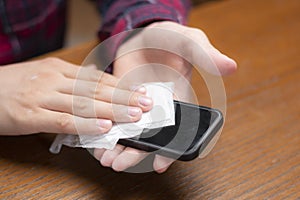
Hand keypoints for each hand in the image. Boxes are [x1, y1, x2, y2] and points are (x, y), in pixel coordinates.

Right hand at [0, 58, 152, 134]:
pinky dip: (86, 123)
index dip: (121, 86)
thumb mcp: (44, 77)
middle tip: (146, 103)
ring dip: (112, 109)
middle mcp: (54, 80)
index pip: (97, 79)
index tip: (140, 92)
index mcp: (59, 70)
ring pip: (84, 103)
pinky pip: (64, 120)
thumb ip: (70, 82)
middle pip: (96, 89)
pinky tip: (104, 126)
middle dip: (124, 97)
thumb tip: (95, 84)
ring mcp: (43, 96)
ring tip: (134, 115)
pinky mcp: (31, 115)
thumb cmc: (14, 85)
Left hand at [94, 22, 236, 172]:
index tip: (161, 164)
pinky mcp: (118, 99)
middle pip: (148, 136)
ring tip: (105, 157)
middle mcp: (157, 108)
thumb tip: (230, 66)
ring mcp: (135, 105)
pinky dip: (104, 127)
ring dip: (117, 145)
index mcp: (177, 100)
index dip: (171, 148)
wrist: (144, 34)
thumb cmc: (170, 38)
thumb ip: (205, 54)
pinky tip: (94, 138)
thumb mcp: (189, 42)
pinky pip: (112, 116)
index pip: (176, 130)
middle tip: (119, 164)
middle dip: (136, 151)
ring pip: (128, 130)